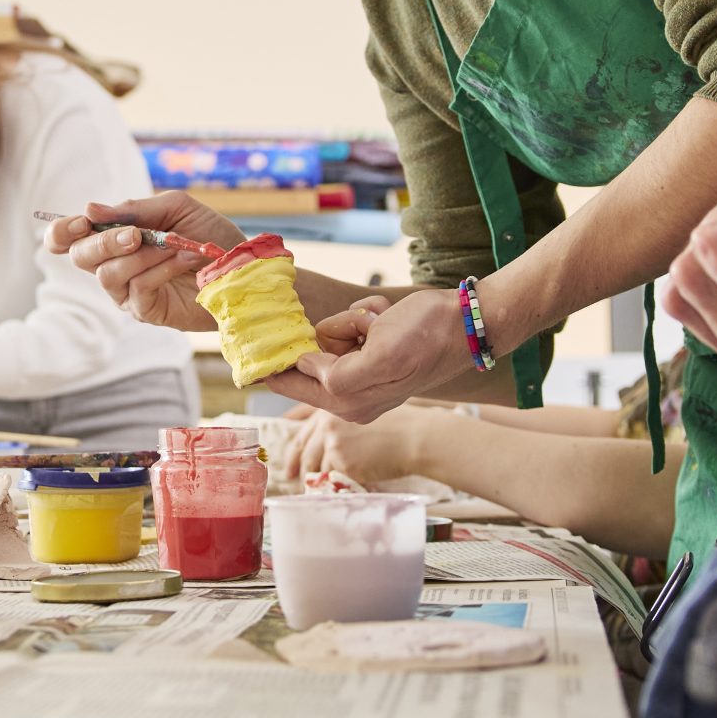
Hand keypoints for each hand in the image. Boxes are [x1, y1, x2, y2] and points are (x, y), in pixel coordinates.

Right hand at [45, 193, 242, 334]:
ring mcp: (127, 292)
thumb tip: (89, 210)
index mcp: (113, 238)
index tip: (80, 222)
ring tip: (175, 246)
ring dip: (142, 255)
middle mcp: (113, 266)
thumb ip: (134, 210)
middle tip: (135, 235)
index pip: (67, 240)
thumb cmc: (209, 234)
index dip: (61, 232)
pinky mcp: (146, 311)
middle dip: (105, 242)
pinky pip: (138, 288)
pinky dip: (161, 269)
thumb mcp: (174, 208)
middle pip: (81, 257)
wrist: (242, 265)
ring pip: (108, 274)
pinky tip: (183, 259)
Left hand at [275, 289, 469, 422]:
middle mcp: (352, 392)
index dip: (271, 366)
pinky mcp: (373, 351)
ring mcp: (363, 371)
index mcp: (349, 402)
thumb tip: (304, 365)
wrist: (467, 322)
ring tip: (384, 323)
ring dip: (356, 320)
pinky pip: (351, 323)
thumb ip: (336, 374)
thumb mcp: (381, 357)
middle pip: (311, 354)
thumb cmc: (428, 337)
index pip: (291, 385)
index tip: (249, 346)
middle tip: (369, 329)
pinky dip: (367, 315)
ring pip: (332, 333)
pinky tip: (389, 319)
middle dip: (338, 331)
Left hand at [287, 406, 434, 488]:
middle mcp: (327, 425)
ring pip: (319, 471)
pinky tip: (353, 489)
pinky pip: (336, 482)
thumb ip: (338, 426)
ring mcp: (334, 445)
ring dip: (323, 484)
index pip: (302, 434)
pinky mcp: (344, 463)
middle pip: (304, 455)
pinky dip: (342, 488)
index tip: (289, 468)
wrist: (416, 437)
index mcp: (329, 410)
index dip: (293, 454)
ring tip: (332, 490)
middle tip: (299, 485)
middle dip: (301, 472)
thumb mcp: (362, 413)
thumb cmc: (398, 426)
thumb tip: (321, 447)